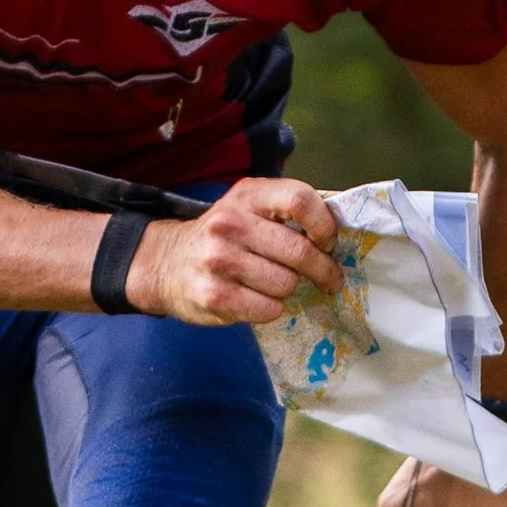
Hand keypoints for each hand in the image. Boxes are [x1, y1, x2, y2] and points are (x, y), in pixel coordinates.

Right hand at [129, 177, 341, 325]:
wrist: (167, 262)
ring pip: (287, 284)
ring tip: (276, 284)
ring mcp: (218, 261)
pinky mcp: (214, 296)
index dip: (324, 224)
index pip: (300, 200)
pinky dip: (272, 308)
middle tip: (328, 277)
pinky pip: (269, 309)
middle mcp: (229, 224)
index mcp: (247, 196)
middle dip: (322, 269)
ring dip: (290, 289)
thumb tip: (339, 226)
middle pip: (299, 250)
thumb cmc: (223, 236)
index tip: (328, 242)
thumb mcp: (248, 207)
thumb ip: (287, 210)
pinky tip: (258, 299)